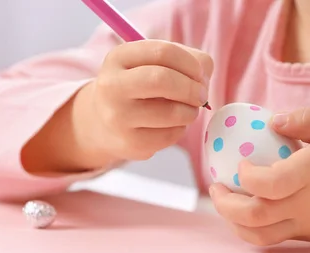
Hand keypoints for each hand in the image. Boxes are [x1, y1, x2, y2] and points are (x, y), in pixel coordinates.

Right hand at [73, 40, 212, 166]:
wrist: (104, 123)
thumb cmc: (140, 87)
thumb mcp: (154, 64)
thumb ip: (187, 60)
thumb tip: (205, 78)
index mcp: (119, 57)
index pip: (162, 52)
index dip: (190, 63)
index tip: (200, 74)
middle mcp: (113, 86)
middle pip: (163, 80)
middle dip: (192, 88)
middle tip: (202, 96)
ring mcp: (118, 117)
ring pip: (172, 113)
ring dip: (191, 111)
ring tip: (188, 110)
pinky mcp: (131, 143)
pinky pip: (171, 135)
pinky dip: (181, 128)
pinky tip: (172, 124)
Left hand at [209, 108, 309, 245]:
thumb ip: (305, 120)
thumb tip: (272, 120)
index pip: (268, 184)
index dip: (247, 176)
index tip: (241, 164)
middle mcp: (304, 204)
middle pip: (254, 215)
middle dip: (225, 204)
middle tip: (216, 186)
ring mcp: (304, 224)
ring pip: (258, 234)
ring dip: (233, 221)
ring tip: (225, 202)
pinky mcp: (306, 236)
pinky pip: (271, 239)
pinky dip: (250, 229)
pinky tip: (245, 213)